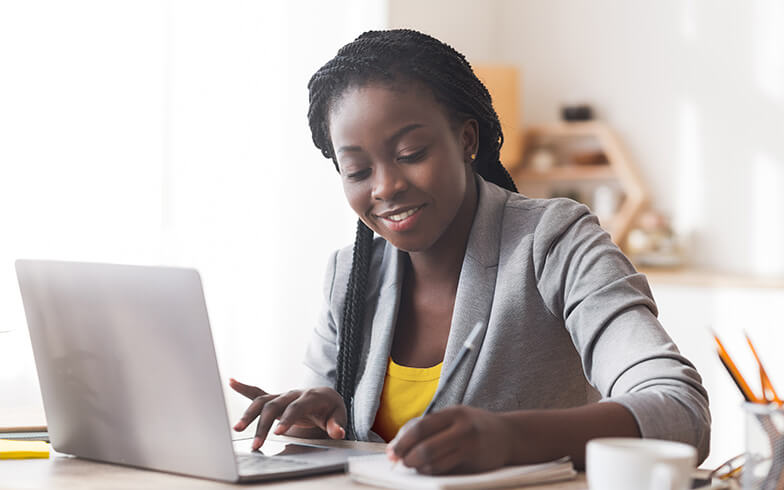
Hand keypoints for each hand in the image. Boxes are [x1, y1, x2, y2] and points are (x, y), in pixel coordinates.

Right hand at [229, 378, 346, 449]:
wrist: (326, 397)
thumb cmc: (331, 408)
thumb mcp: (339, 416)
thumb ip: (337, 424)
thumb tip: (338, 432)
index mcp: (310, 397)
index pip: (296, 408)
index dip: (288, 419)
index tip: (278, 433)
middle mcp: (293, 393)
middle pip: (274, 407)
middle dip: (264, 425)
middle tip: (257, 444)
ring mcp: (282, 395)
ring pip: (262, 401)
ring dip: (249, 415)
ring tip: (237, 429)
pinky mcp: (275, 398)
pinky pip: (258, 392)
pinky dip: (244, 388)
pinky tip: (232, 382)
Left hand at [386, 405, 509, 474]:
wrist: (509, 435)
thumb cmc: (475, 426)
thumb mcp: (455, 418)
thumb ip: (431, 427)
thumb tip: (399, 443)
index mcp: (453, 412)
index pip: (420, 427)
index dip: (402, 441)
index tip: (392, 451)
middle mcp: (462, 427)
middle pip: (425, 447)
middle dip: (407, 457)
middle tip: (400, 462)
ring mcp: (470, 446)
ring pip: (434, 462)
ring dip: (418, 467)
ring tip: (413, 465)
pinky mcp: (474, 462)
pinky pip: (446, 470)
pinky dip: (432, 471)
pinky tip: (428, 469)